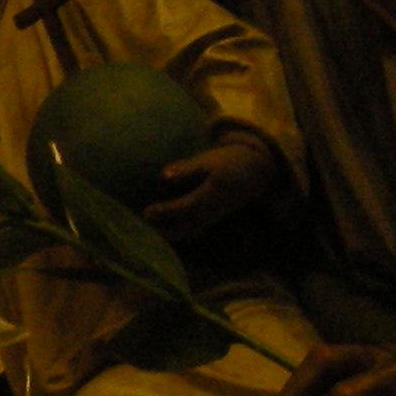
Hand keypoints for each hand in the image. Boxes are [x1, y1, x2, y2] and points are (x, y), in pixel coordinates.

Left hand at [146, 135, 276, 241]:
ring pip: (191, 230)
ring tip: (145, 232)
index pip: (188, 206)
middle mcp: (218, 207)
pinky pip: (194, 229)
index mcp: (216, 190)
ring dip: (168, 234)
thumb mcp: (207, 160)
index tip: (147, 212)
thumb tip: (164, 176)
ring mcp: (217, 215)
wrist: (254, 171)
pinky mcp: (214, 218)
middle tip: (142, 228)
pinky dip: (176, 233)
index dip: (167, 211)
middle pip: (189, 225)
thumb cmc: (226, 161)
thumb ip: (186, 169)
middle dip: (165, 230)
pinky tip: (158, 232)